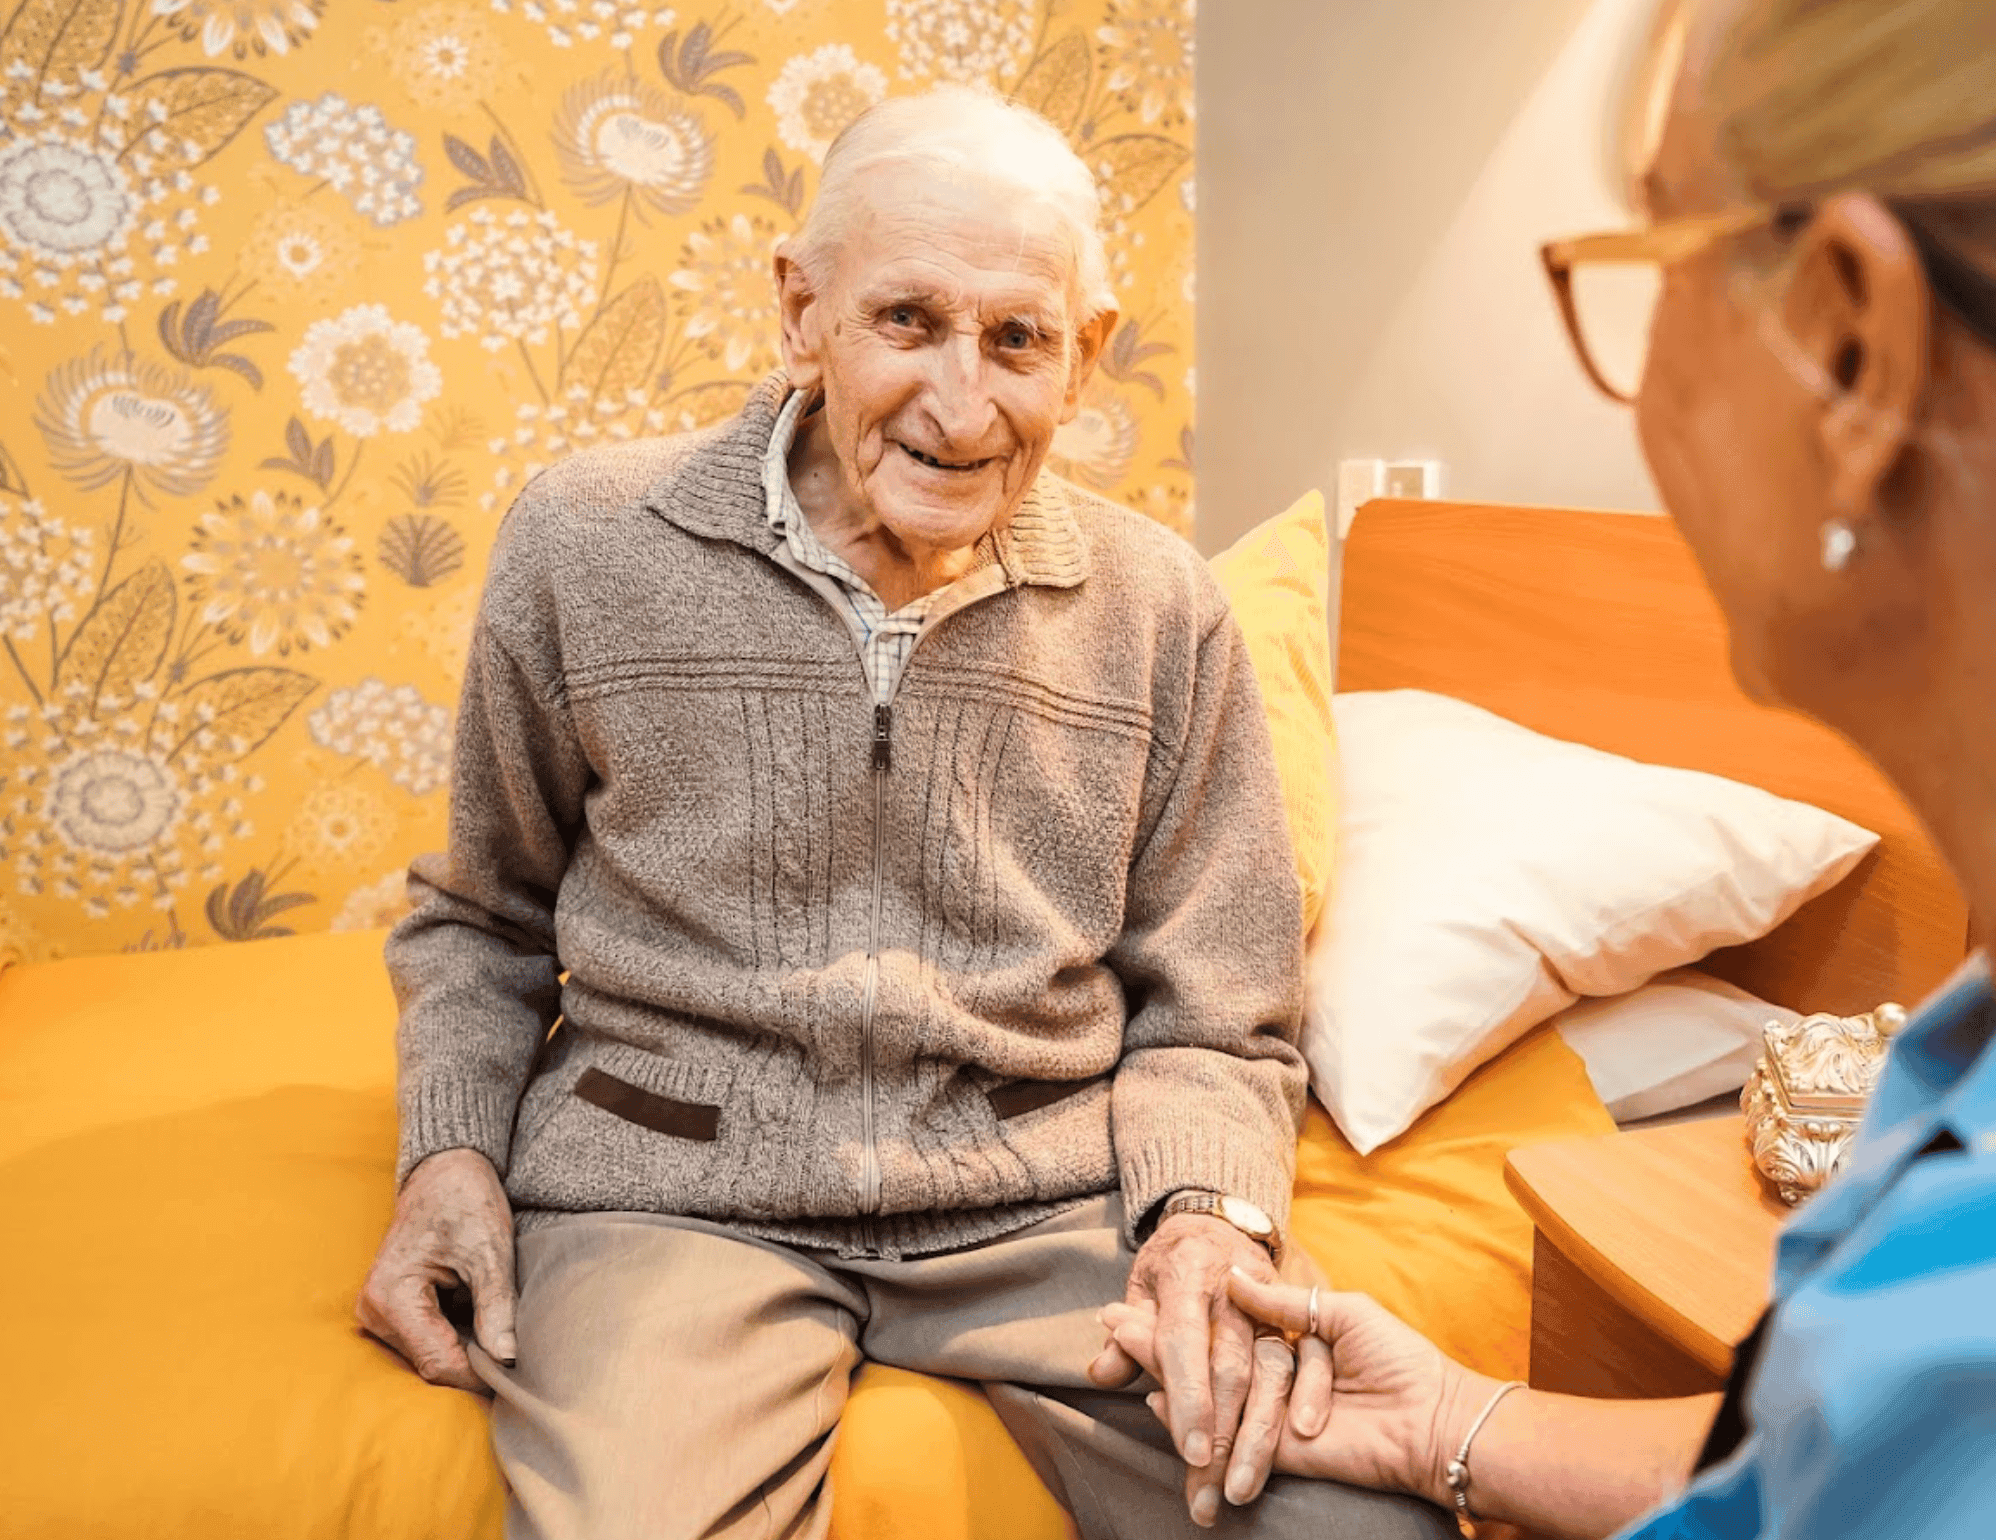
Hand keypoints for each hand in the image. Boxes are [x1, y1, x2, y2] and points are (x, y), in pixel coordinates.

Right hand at [355, 1147, 517, 1392]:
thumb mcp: (490, 1250)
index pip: (438, 1361)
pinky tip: (485, 1322)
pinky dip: (458, 1335)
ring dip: (467, 1350)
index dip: (479, 1375)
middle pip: (432, 1363)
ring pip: (430, 1355)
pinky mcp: (392, 1309)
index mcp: (392, 1297)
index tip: (517, 1376)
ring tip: (502, 1331)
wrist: (445, 1170)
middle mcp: (374, 1311)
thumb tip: (507, 1357)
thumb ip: (497, 1306)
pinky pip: (428, 1339)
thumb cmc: (465, 1200)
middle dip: (475, 1364)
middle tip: (519, 1356)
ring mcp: (379, 1312)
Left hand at [1087, 1215, 1289, 1526]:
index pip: (1185, 1343)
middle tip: (1209, 1496)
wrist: (1221, 1221)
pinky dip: (1298, 1408)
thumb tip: (1101, 1374)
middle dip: (1223, 1438)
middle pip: (1232, 1369)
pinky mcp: (1297, 1316)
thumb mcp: (1140, 1287)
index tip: (1191, 1452)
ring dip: (1259, 1438)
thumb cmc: (1171, 1262)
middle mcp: (1233, 1288)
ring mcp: (1270, 1302)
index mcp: (1188, 1274)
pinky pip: (1306, 1366)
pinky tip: (1290, 1449)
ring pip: (1273, 1374)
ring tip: (1239, 1490)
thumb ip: (1125, 1336)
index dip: (1189, 1398)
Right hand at [1106, 1267, 1483, 1505]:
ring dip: (1163, 1372)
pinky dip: (1191, 1415)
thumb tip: (1231, 1276)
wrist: (1432, 1419)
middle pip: (1207, 1358)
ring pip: (1209, 1393)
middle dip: (1158, 1341)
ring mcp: (1274, 1413)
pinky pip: (1228, 1430)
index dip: (1185, 1313)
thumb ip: (1283, 1301)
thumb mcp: (1340, 1311)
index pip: (1226, 1325)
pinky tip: (1154, 1395)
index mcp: (1292, 1341)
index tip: (1144, 1294)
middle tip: (1113, 1321)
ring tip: (1119, 1345)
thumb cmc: (1398, 1359)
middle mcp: (1276, 1377)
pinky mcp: (1280, 1449)